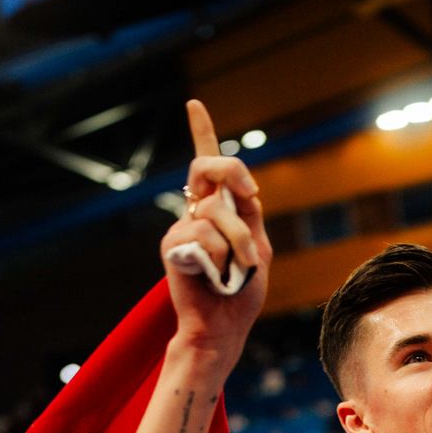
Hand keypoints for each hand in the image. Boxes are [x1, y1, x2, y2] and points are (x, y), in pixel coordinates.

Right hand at [160, 99, 271, 351]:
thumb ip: (250, 216)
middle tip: (250, 196)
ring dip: (238, 242)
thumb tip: (242, 188)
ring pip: (216, 210)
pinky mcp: (173, 245)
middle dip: (232, 173)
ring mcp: (182, 227)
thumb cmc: (241, 293)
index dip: (202, 133)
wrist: (223, 327)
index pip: (209, 166)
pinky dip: (221, 258)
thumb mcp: (258, 248)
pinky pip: (205, 236)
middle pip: (208, 168)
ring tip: (237, 270)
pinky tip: (214, 277)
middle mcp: (196, 212)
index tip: (194, 105)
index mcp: (218, 210)